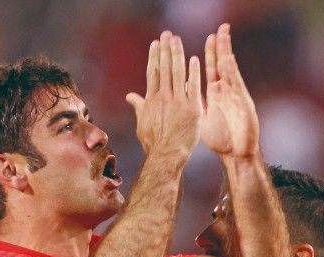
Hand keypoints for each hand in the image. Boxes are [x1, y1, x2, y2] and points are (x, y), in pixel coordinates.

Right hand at [126, 31, 202, 157]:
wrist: (165, 155)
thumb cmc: (153, 142)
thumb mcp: (142, 123)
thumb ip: (139, 106)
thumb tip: (130, 96)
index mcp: (152, 99)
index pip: (153, 72)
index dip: (155, 56)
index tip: (156, 43)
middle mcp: (163, 97)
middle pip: (165, 68)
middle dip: (166, 49)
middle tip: (168, 34)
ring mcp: (178, 101)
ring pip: (178, 73)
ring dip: (177, 54)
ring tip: (178, 41)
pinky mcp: (192, 108)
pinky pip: (193, 86)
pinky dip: (193, 72)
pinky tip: (194, 59)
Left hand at [199, 24, 259, 159]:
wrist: (236, 155)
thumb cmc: (221, 139)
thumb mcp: (203, 118)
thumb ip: (194, 103)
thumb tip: (182, 92)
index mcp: (217, 94)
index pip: (212, 69)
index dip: (210, 54)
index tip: (209, 37)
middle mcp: (227, 92)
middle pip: (222, 65)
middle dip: (220, 47)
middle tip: (219, 29)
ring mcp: (236, 96)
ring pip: (230, 71)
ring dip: (226, 53)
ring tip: (224, 37)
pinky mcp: (244, 104)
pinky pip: (236, 85)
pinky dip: (232, 72)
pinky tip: (228, 60)